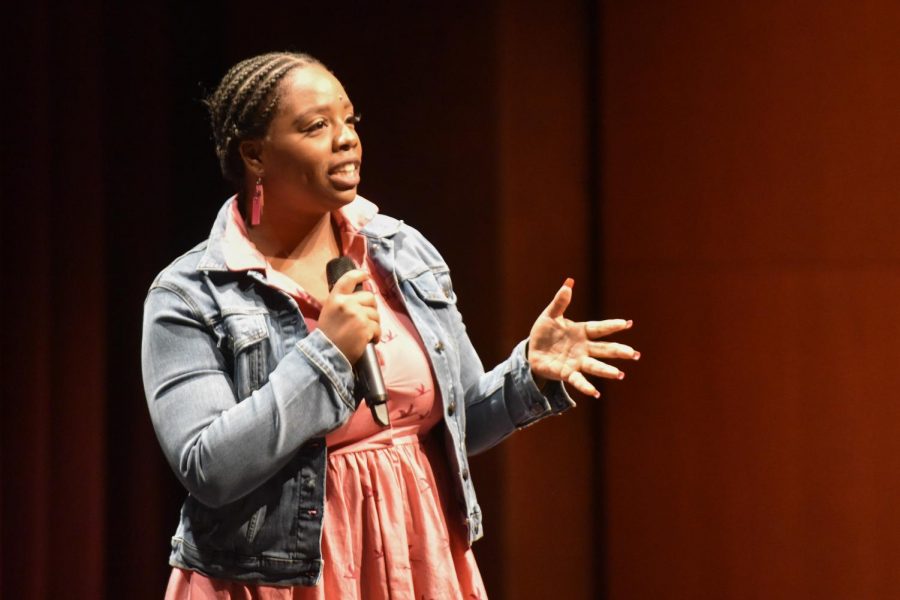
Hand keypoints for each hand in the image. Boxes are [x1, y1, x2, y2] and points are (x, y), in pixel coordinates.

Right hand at [318, 270, 380, 363]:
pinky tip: (369, 341)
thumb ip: (342, 303)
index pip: (348, 279)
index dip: (359, 274)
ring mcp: (357, 314)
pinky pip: (378, 328)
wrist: (326, 353)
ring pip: (376, 314)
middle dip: (371, 309)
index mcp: (336, 298)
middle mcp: (347, 303)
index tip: (366, 276)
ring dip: (373, 324)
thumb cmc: (327, 335)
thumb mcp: (329, 312)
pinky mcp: (365, 327)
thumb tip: (359, 297)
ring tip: (365, 333)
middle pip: (370, 298)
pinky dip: (376, 336)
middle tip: (366, 320)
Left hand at [527, 278, 638, 397]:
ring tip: (620, 374)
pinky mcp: (566, 373)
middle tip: (634, 354)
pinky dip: (586, 386)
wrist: (532, 351)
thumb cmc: (545, 332)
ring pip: (594, 366)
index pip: (599, 328)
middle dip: (618, 351)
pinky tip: (596, 393)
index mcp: (582, 332)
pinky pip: (578, 380)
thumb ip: (560, 302)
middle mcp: (583, 348)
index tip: (627, 323)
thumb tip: (569, 282)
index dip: (612, 326)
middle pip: (604, 349)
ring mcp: (576, 362)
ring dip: (607, 370)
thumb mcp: (550, 315)